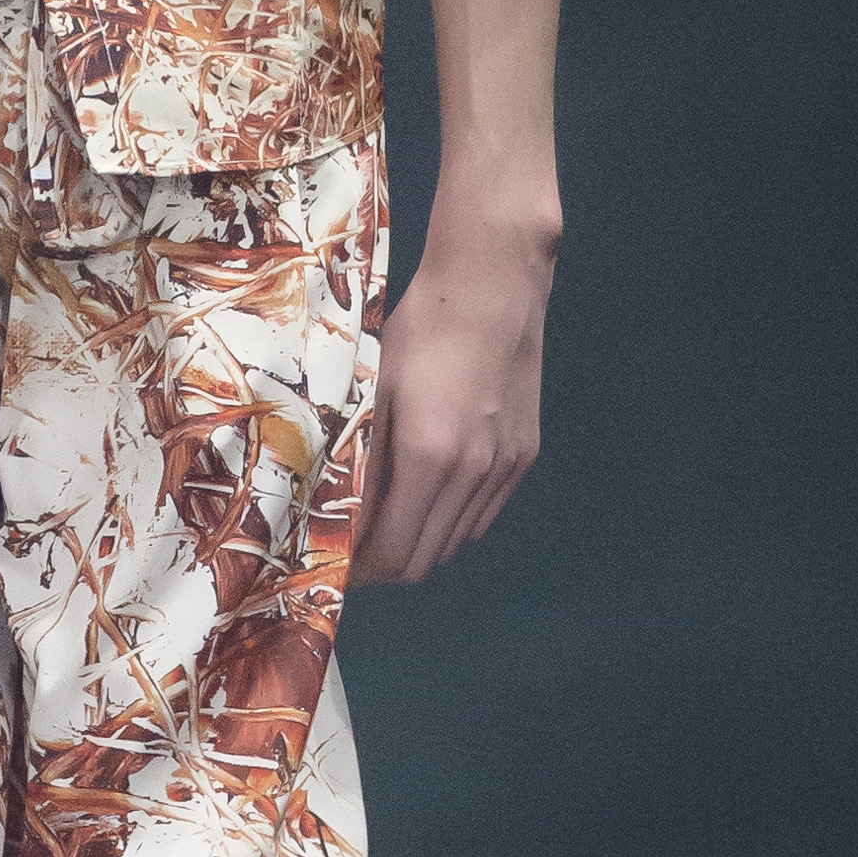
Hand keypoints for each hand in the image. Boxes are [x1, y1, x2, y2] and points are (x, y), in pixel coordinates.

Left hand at [349, 208, 556, 583]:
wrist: (493, 286)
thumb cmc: (421, 328)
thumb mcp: (374, 389)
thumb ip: (358, 458)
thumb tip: (333, 513)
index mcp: (428, 457)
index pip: (394, 552)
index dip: (361, 570)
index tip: (337, 565)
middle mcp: (473, 473)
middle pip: (425, 559)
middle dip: (386, 564)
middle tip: (355, 550)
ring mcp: (505, 467)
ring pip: (456, 540)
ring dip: (420, 542)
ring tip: (390, 521)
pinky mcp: (524, 455)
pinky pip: (483, 512)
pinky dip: (452, 518)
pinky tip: (430, 491)